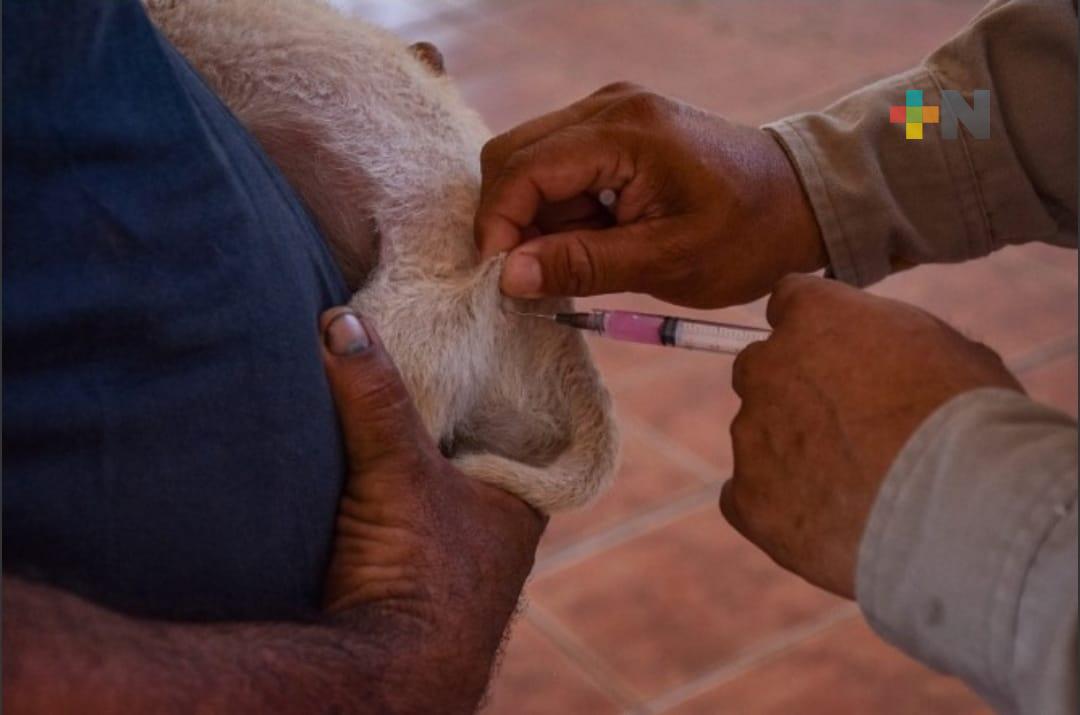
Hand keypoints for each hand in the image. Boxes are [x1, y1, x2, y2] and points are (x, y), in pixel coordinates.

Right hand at [319, 308, 544, 651]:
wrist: (374, 678)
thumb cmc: (419, 579)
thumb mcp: (401, 473)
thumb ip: (374, 397)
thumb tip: (341, 321)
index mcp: (520, 502)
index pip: (521, 421)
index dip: (494, 378)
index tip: (467, 332)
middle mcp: (493, 527)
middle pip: (469, 445)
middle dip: (440, 406)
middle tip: (416, 342)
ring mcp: (451, 551)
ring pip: (431, 475)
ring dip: (403, 444)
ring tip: (376, 378)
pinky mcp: (406, 568)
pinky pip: (396, 502)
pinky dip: (378, 476)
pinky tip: (351, 446)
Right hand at [474, 83, 825, 307]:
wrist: (799, 201)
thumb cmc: (747, 236)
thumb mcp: (668, 261)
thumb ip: (584, 265)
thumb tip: (509, 276)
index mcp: (626, 131)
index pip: (523, 168)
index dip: (498, 226)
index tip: (504, 280)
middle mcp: (608, 106)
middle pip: (512, 155)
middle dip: (510, 220)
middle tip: (535, 274)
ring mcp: (609, 111)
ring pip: (528, 161)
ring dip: (536, 217)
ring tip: (582, 255)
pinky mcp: (612, 127)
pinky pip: (557, 164)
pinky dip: (557, 207)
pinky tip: (593, 235)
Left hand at [722, 275, 1022, 597]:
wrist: (962, 509)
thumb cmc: (972, 423)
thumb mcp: (948, 350)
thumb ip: (893, 343)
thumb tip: (892, 357)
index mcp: (815, 315)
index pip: (789, 303)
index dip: (816, 332)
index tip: (838, 356)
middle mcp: (768, 366)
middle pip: (760, 369)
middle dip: (792, 392)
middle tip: (847, 428)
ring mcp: (752, 434)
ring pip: (759, 438)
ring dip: (793, 455)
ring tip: (857, 488)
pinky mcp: (748, 499)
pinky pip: (748, 500)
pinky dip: (781, 511)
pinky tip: (829, 524)